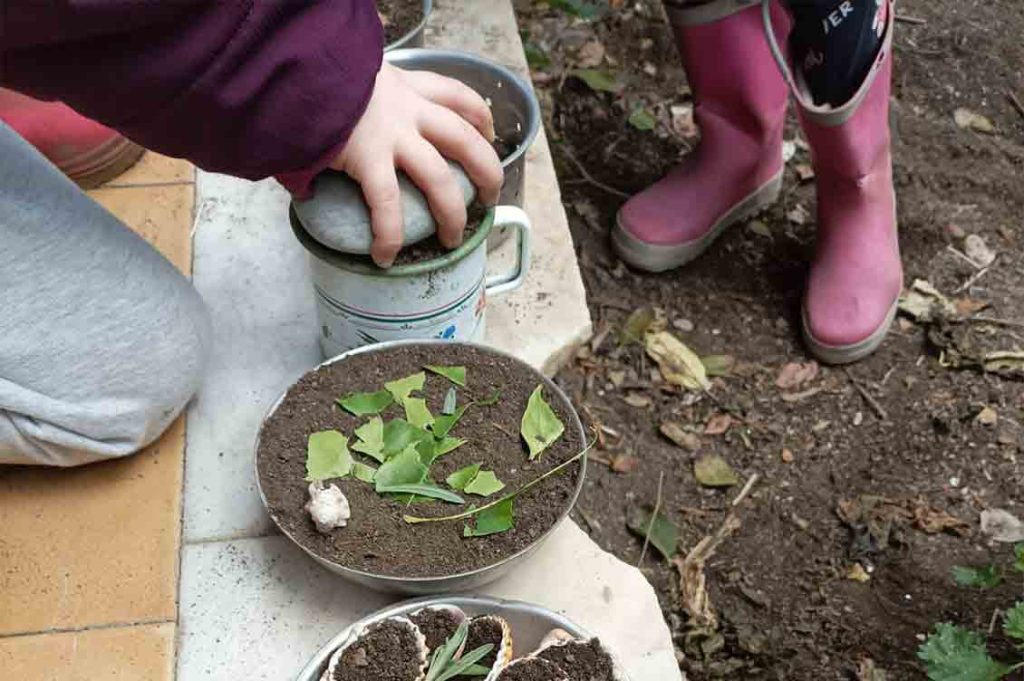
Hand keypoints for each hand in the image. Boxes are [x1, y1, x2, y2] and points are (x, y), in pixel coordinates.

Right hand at [331, 63, 503, 266]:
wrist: (296, 66)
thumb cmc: (317, 74)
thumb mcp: (355, 74)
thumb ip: (364, 96)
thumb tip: (350, 130)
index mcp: (407, 87)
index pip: (459, 96)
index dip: (482, 118)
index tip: (488, 135)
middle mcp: (409, 109)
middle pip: (467, 140)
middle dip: (488, 173)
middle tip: (489, 198)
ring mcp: (392, 135)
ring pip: (439, 178)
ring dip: (451, 213)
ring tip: (451, 239)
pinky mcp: (367, 157)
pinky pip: (387, 204)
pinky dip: (390, 234)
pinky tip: (385, 256)